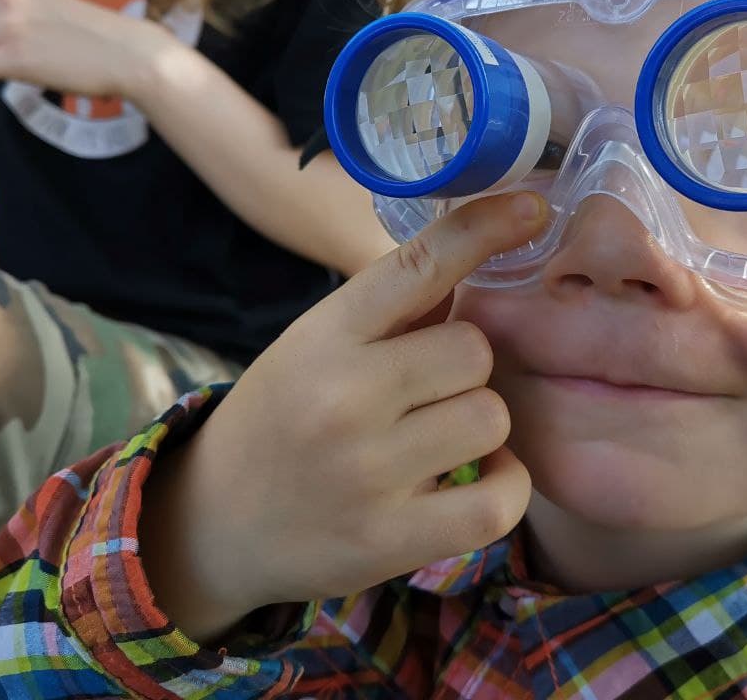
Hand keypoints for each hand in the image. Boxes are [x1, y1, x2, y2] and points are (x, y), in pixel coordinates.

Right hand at [142, 192, 548, 641]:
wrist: (216, 523)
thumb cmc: (280, 418)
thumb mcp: (314, 346)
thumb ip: (391, 312)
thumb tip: (477, 248)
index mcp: (325, 335)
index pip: (417, 265)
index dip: (482, 229)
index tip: (531, 207)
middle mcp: (343, 397)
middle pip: (473, 350)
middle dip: (465, 368)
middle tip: (430, 390)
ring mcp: (367, 472)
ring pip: (491, 417)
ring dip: (480, 425)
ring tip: (440, 437)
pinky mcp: (389, 540)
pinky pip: (498, 499)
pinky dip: (504, 486)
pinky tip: (477, 478)